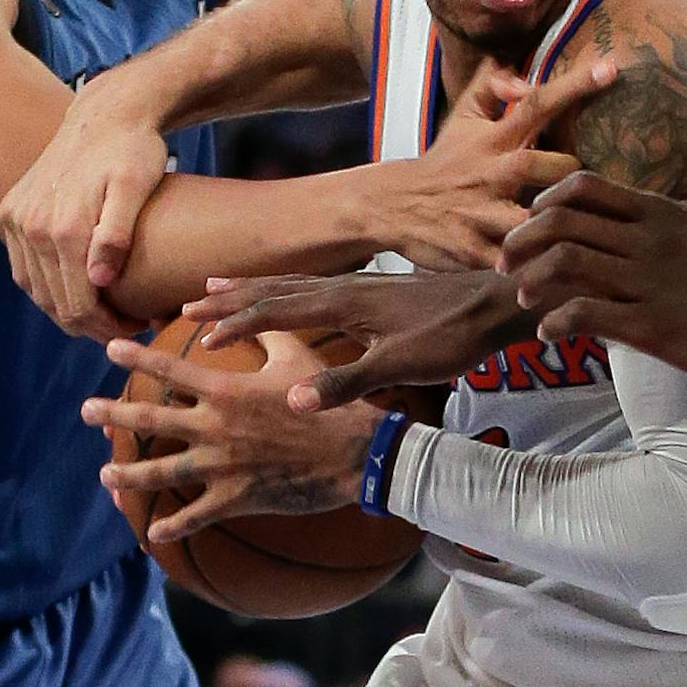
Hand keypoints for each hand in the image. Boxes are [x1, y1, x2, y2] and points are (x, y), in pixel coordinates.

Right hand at [0, 76, 167, 341]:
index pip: (79, 303)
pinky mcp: (12, 210)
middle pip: (55, 302)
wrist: (105, 113)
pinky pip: (23, 267)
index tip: (139, 327)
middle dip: (91, 325)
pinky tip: (73, 292)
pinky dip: (46, 287)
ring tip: (104, 316)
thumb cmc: (133, 150)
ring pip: (35, 289)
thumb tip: (99, 279)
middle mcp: (31, 226)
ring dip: (66, 310)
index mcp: (63, 227)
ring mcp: (17, 218)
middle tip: (128, 327)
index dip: (109, 326)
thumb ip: (117, 232)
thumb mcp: (137, 186)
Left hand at [82, 334, 384, 538]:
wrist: (353, 452)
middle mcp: (214, 427)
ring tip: (105, 473)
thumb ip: (265, 335)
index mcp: (226, 390)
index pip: (170, 368)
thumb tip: (244, 317)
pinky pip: (195, 516)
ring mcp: (221, 465)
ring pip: (161, 471)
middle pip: (151, 419)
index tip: (110, 348)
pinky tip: (153, 532)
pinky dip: (172, 526)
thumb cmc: (325, 401)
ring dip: (128, 473)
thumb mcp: (296, 358)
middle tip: (86, 409)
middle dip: (114, 413)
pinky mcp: (235, 498)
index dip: (137, 356)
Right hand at [185, 270, 534, 411]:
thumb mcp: (400, 366)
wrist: (497, 303)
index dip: (237, 325)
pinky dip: (289, 289)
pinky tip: (289, 295)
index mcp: (345, 302)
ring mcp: (361, 285)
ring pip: (295, 283)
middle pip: (276, 289)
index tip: (201, 339)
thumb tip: (294, 402)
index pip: (276, 311)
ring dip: (255, 288)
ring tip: (221, 287)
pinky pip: (316, 286)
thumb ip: (346, 383)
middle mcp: (347, 286)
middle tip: (189, 304)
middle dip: (232, 299)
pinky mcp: (376, 290)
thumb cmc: (452, 336)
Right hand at [380, 55, 617, 269]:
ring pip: (529, 220)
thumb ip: (492, 85)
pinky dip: (535, 268)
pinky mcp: (471, 251)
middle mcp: (489, 173)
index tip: (612, 69)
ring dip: (556, 225)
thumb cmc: (446, 159)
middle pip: (541, 166)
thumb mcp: (463, 116)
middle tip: (595, 188)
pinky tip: (559, 273)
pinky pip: (512, 261)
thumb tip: (523, 76)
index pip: (536, 105)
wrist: (391, 205)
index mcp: (493, 139)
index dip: (573, 86)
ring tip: (586, 234)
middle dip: (572, 175)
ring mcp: (479, 213)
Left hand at [499, 171, 686, 389]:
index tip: (532, 223)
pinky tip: (549, 333)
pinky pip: (585, 314)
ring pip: (563, 265)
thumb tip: (649, 219)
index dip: (546, 202)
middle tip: (506, 263)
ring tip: (524, 299)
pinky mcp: (653, 328)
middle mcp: (649, 241)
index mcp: (662, 215)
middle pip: (560, 222)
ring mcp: (649, 283)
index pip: (584, 188)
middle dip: (521, 241)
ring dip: (531, 281)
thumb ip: (674, 224)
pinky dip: (555, 321)